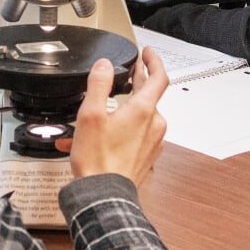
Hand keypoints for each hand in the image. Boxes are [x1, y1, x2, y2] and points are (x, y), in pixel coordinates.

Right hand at [67, 50, 169, 182]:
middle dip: (137, 82)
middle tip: (127, 73)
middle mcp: (154, 125)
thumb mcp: (91, 115)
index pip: (159, 76)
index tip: (147, 54)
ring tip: (101, 110)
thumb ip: (98, 85)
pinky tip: (97, 137)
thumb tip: (104, 66)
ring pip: (141, 116)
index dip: (153, 61)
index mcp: (144, 110)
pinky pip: (135, 135)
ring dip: (124, 108)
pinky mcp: (146, 156)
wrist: (104, 195)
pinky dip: (120, 129)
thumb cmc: (98, 160)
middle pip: (149, 95)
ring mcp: (152, 142)